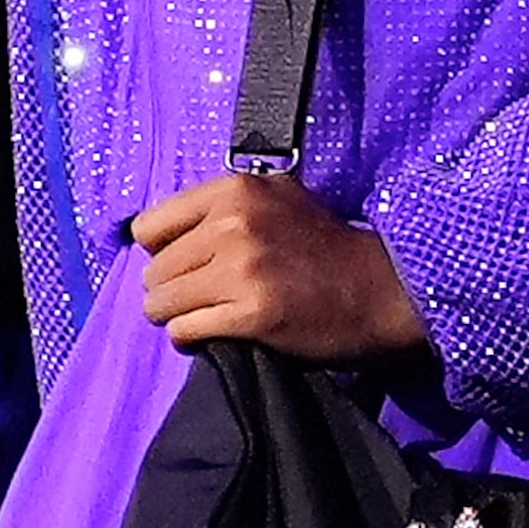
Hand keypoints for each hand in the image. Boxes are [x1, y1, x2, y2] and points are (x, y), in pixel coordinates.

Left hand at [133, 171, 429, 358]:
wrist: (379, 287)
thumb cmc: (325, 246)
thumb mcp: (278, 198)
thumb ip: (226, 205)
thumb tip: (166, 231)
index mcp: (235, 191)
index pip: (149, 226)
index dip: (162, 251)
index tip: (184, 264)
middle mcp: (233, 224)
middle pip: (154, 270)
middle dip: (169, 289)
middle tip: (198, 298)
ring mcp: (242, 269)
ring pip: (161, 302)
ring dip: (176, 316)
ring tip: (202, 317)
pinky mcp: (252, 313)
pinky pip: (185, 330)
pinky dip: (191, 337)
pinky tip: (214, 334)